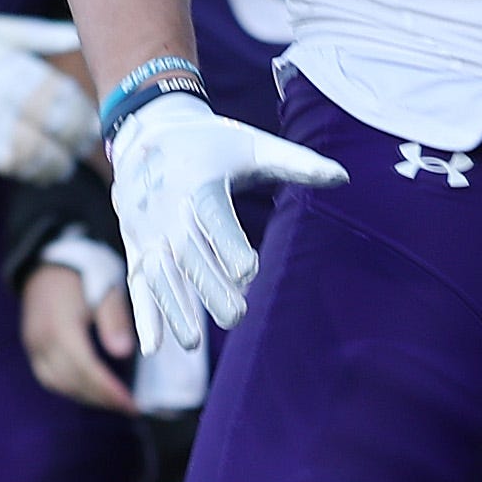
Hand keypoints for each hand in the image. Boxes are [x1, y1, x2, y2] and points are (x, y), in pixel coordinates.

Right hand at [0, 13, 101, 180]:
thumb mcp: (1, 30)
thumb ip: (41, 35)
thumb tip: (76, 36)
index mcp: (21, 67)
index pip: (67, 97)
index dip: (83, 115)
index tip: (92, 124)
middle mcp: (10, 93)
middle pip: (58, 125)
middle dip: (76, 141)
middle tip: (82, 148)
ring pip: (38, 150)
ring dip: (56, 164)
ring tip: (62, 168)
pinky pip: (10, 163)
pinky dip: (30, 172)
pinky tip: (38, 174)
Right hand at [21, 255, 140, 414]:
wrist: (50, 260)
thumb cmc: (84, 272)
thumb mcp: (107, 288)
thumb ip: (114, 319)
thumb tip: (122, 352)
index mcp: (59, 325)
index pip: (84, 368)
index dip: (107, 389)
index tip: (131, 404)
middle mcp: (41, 339)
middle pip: (70, 380)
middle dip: (101, 398)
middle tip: (129, 408)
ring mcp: (32, 344)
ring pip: (57, 383)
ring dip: (86, 396)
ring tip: (114, 402)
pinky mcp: (31, 346)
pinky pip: (48, 376)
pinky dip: (71, 388)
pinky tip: (92, 391)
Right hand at [107, 89, 341, 357]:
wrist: (147, 133)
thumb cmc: (212, 145)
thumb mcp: (252, 145)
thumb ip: (296, 163)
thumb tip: (344, 178)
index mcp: (199, 184)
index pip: (214, 218)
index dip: (228, 244)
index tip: (248, 272)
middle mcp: (168, 211)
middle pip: (190, 254)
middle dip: (209, 286)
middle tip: (237, 317)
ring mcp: (147, 232)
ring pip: (161, 274)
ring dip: (175, 309)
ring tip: (193, 343)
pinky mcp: (137, 247)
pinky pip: (138, 283)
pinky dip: (144, 315)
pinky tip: (155, 348)